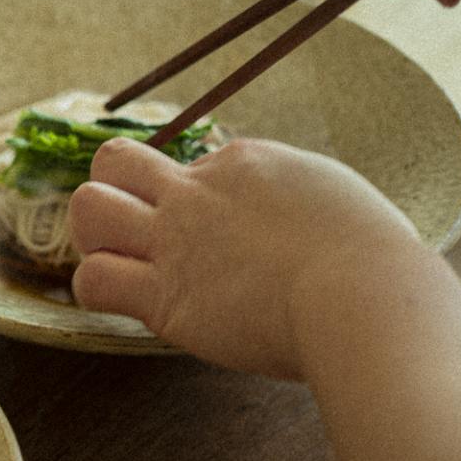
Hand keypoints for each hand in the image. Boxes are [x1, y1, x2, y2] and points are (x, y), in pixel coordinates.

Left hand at [69, 137, 428, 379]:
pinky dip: (98, 288)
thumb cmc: (372, 259)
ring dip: (93, 234)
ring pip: (88, 209)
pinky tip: (126, 299)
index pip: (185, 163)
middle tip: (135, 230)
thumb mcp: (332, 196)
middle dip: (112, 189)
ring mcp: (174, 242)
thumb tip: (279, 213)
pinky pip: (93, 280)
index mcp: (245, 162)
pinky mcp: (163, 297)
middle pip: (113, 160)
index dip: (190, 194)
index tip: (218, 228)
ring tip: (121, 260)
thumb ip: (291, 197)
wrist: (364, 296)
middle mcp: (197, 192)